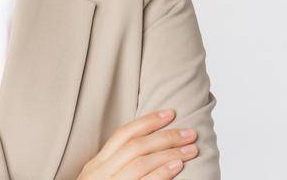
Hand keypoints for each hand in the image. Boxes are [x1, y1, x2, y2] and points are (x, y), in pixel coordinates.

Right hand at [75, 108, 199, 179]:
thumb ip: (116, 166)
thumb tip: (147, 150)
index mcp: (96, 166)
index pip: (123, 134)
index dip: (147, 121)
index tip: (170, 113)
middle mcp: (100, 173)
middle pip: (136, 146)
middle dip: (165, 136)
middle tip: (190, 133)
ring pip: (140, 162)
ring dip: (169, 153)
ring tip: (191, 149)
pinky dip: (161, 174)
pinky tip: (177, 167)